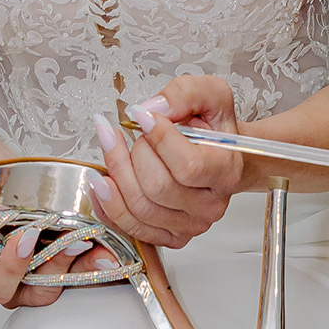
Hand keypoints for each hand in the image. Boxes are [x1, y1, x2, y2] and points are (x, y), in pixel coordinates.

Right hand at [0, 172, 104, 305]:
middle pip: (38, 289)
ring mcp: (42, 276)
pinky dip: (95, 257)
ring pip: (65, 282)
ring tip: (100, 246)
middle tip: (74, 241)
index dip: (11, 268)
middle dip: (58, 266)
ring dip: (85, 267)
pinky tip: (109, 241)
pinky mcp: (65, 265)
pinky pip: (82, 269)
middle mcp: (15, 285)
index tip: (26, 238)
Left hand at [90, 76, 242, 251]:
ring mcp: (191, 225)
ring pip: (140, 207)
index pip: (188, 166)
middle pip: (158, 187)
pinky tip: (101, 181)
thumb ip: (186, 93)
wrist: (218, 155)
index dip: (158, 139)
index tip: (140, 115)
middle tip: (129, 132)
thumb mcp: (211, 95)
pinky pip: (131, 228)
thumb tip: (151, 109)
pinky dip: (108, 204)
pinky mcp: (171, 236)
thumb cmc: (213, 129)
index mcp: (226, 171)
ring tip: (109, 145)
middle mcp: (211, 205)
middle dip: (134, 153)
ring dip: (116, 173)